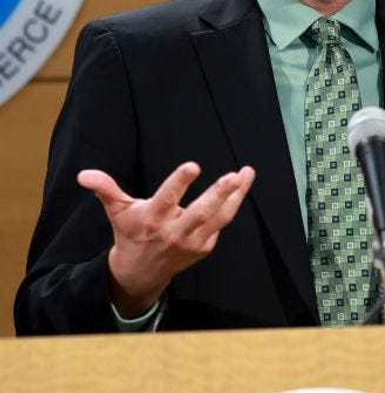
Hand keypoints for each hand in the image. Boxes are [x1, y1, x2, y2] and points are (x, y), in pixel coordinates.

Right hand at [77, 161, 254, 317]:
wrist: (140, 272)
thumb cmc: (130, 232)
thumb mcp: (117, 210)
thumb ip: (105, 189)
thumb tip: (83, 174)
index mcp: (152, 219)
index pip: (167, 199)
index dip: (179, 182)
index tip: (193, 166)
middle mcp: (173, 231)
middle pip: (200, 212)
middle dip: (218, 194)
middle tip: (233, 175)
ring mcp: (191, 241)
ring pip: (219, 217)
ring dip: (236, 196)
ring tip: (246, 173)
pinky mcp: (204, 247)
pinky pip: (221, 223)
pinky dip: (233, 204)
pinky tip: (242, 186)